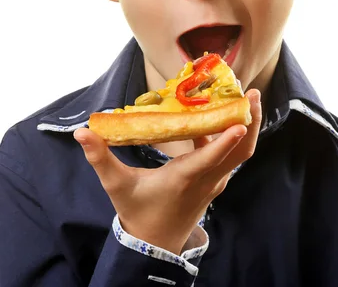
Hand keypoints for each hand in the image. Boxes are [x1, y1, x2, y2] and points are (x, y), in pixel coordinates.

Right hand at [74, 89, 261, 254]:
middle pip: (240, 152)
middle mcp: (207, 180)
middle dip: (251, 122)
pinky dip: (231, 135)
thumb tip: (81, 131)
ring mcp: (214, 181)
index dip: (224, 142)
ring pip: (239, 154)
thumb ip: (99, 157)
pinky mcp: (214, 181)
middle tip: (255, 95)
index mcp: (184, 179)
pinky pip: (229, 156)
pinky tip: (220, 115)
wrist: (154, 243)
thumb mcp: (116, 185)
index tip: (240, 123)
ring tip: (248, 97)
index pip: (209, 160)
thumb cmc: (137, 211)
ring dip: (247, 126)